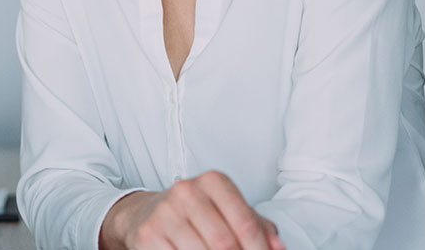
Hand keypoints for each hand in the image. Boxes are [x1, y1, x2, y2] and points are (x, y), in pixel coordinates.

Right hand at [101, 170, 286, 249]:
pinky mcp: (148, 234)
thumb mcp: (228, 211)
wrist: (146, 212)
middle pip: (225, 243)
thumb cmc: (197, 213)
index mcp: (213, 181)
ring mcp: (165, 212)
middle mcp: (187, 191)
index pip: (245, 223)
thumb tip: (277, 248)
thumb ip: (257, 227)